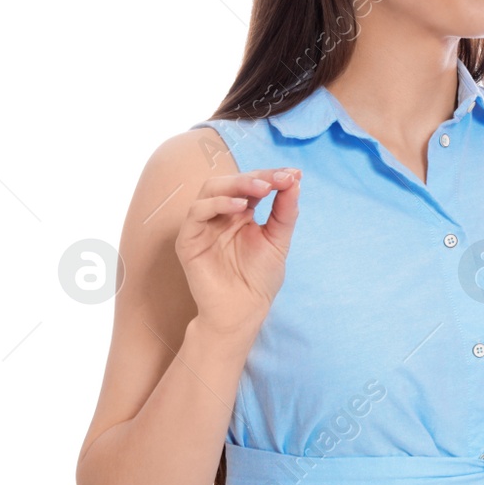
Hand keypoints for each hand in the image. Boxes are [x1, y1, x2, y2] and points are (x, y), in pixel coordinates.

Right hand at [175, 168, 301, 340]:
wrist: (243, 311)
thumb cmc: (259, 279)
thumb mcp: (278, 241)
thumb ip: (285, 212)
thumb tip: (295, 180)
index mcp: (241, 213)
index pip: (252, 185)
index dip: (271, 176)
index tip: (294, 173)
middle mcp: (220, 215)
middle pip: (230, 182)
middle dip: (255, 177)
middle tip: (277, 180)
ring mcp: (203, 226)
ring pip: (210, 190)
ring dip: (237, 184)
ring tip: (262, 189)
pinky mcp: (188, 240)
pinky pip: (196, 212)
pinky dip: (217, 204)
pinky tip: (240, 207)